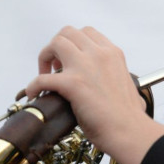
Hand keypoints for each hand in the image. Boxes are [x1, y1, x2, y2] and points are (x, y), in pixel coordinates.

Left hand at [25, 26, 163, 163]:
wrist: (129, 130)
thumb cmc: (129, 115)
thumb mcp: (127, 82)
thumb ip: (115, 75)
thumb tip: (111, 83)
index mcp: (112, 53)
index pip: (86, 33)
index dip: (73, 43)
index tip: (69, 59)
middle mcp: (99, 54)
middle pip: (67, 33)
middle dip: (57, 47)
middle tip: (55, 66)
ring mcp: (85, 66)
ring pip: (55, 44)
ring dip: (45, 58)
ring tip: (45, 75)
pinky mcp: (72, 84)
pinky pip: (42, 78)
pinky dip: (34, 85)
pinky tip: (34, 94)